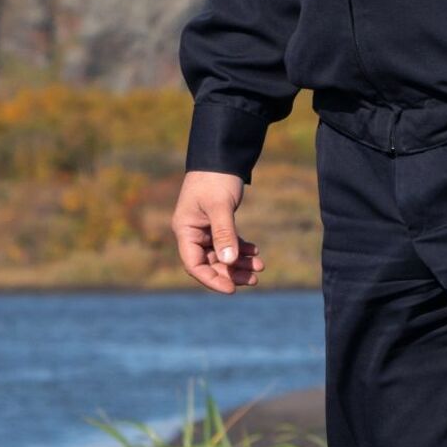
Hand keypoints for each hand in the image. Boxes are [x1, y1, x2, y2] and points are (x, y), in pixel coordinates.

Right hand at [171, 171, 264, 292]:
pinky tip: (256, 251)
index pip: (194, 264)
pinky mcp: (216, 223)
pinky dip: (241, 249)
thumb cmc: (216, 179)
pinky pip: (228, 243)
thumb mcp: (221, 206)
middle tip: (255, 278)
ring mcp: (204, 229)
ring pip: (221, 255)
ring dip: (239, 262)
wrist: (221, 157)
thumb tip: (229, 262)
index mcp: (185, 230)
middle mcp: (192, 233)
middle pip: (209, 263)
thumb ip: (224, 234)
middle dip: (231, 272)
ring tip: (260, 266)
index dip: (212, 279)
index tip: (232, 289)